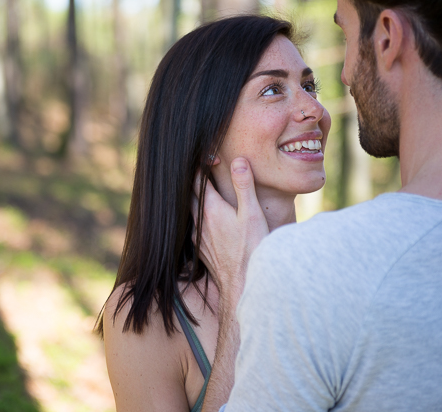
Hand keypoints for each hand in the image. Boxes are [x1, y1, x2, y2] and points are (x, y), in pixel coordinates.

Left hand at [191, 158, 268, 298]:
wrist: (241, 284)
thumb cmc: (251, 249)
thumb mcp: (252, 213)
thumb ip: (244, 186)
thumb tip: (237, 161)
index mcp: (210, 208)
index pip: (197, 180)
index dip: (201, 166)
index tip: (210, 158)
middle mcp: (199, 221)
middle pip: (189, 194)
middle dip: (195, 181)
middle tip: (203, 171)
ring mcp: (197, 236)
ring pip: (190, 211)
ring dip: (195, 199)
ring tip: (204, 191)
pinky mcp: (199, 249)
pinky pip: (194, 226)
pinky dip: (198, 217)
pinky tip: (207, 219)